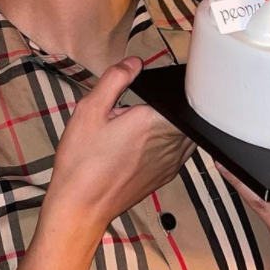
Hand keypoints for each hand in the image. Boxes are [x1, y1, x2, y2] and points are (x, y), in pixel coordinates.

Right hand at [44, 57, 195, 235]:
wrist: (80, 207)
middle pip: (189, 114)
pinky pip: (181, 149)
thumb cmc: (82, 160)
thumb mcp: (89, 110)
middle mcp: (170, 143)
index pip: (186, 98)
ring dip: (176, 120)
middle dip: (178, 100)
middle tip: (158, 91)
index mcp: (153, 122)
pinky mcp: (166, 175)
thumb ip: (115, 80)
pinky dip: (173, 138)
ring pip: (188, 132)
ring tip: (153, 112)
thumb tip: (134, 62)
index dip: (183, 84)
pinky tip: (150, 134)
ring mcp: (171, 162)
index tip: (173, 76)